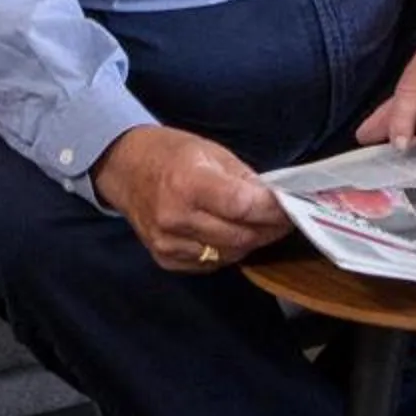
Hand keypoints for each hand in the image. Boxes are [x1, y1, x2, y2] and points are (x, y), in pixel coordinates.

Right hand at [91, 126, 288, 273]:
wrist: (124, 168)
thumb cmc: (171, 153)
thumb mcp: (212, 152)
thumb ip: (245, 180)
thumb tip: (276, 201)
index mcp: (189, 183)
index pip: (242, 206)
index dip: (272, 210)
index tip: (291, 207)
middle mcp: (175, 217)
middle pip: (239, 235)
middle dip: (269, 228)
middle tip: (284, 219)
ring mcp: (168, 242)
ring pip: (229, 254)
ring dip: (251, 241)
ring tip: (262, 226)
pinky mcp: (164, 258)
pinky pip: (210, 263)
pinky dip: (228, 251)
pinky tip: (232, 234)